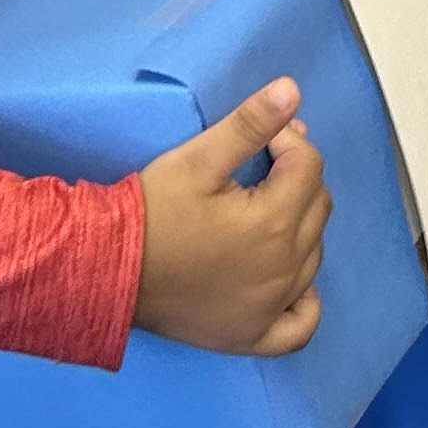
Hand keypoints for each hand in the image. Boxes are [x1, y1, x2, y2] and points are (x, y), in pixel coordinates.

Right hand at [133, 80, 330, 356]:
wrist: (108, 271)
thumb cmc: (154, 212)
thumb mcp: (199, 159)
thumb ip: (250, 124)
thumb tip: (293, 90)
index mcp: (275, 223)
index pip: (308, 166)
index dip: (287, 140)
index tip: (260, 138)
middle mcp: (285, 270)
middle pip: (318, 207)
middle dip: (298, 176)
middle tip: (263, 164)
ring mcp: (272, 309)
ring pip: (314, 255)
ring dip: (301, 225)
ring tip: (265, 208)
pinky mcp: (253, 337)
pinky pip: (302, 324)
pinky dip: (304, 300)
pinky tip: (289, 281)